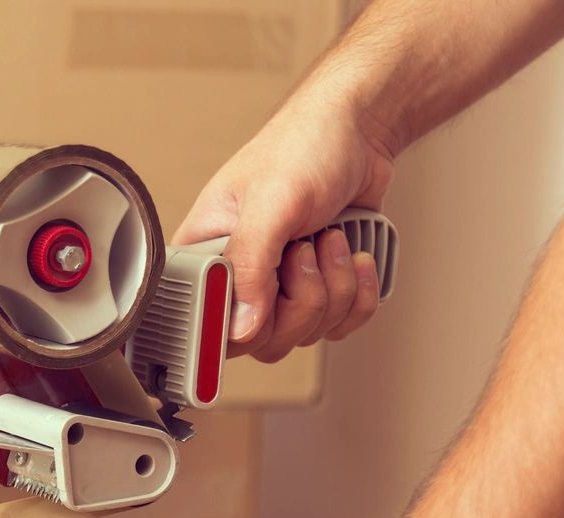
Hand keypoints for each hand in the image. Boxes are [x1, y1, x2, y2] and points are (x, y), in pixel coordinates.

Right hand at [173, 94, 396, 361]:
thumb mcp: (270, 203)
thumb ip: (249, 265)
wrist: (360, 131)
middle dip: (302, 298)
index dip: (240, 321)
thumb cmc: (303, 147)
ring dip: (335, 288)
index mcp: (203, 254)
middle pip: (262, 341)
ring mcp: (279, 289)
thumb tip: (241, 327)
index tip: (270, 294)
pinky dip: (358, 294)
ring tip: (330, 238)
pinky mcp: (318, 291)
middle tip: (305, 249)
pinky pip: (338, 327)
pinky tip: (354, 255)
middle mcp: (237, 278)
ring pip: (305, 334)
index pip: (205, 322)